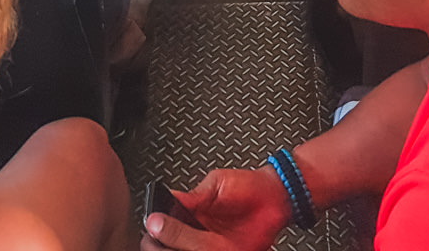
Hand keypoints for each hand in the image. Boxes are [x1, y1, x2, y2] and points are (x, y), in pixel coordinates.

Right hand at [143, 169, 289, 250]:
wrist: (276, 196)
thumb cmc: (248, 185)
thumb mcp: (216, 184)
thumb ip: (192, 198)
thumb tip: (164, 206)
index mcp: (192, 210)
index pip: (164, 221)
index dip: (156, 228)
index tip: (152, 228)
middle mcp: (199, 231)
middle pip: (171, 243)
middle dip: (162, 243)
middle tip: (159, 238)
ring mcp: (213, 245)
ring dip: (178, 247)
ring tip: (175, 243)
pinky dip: (200, 250)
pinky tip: (199, 246)